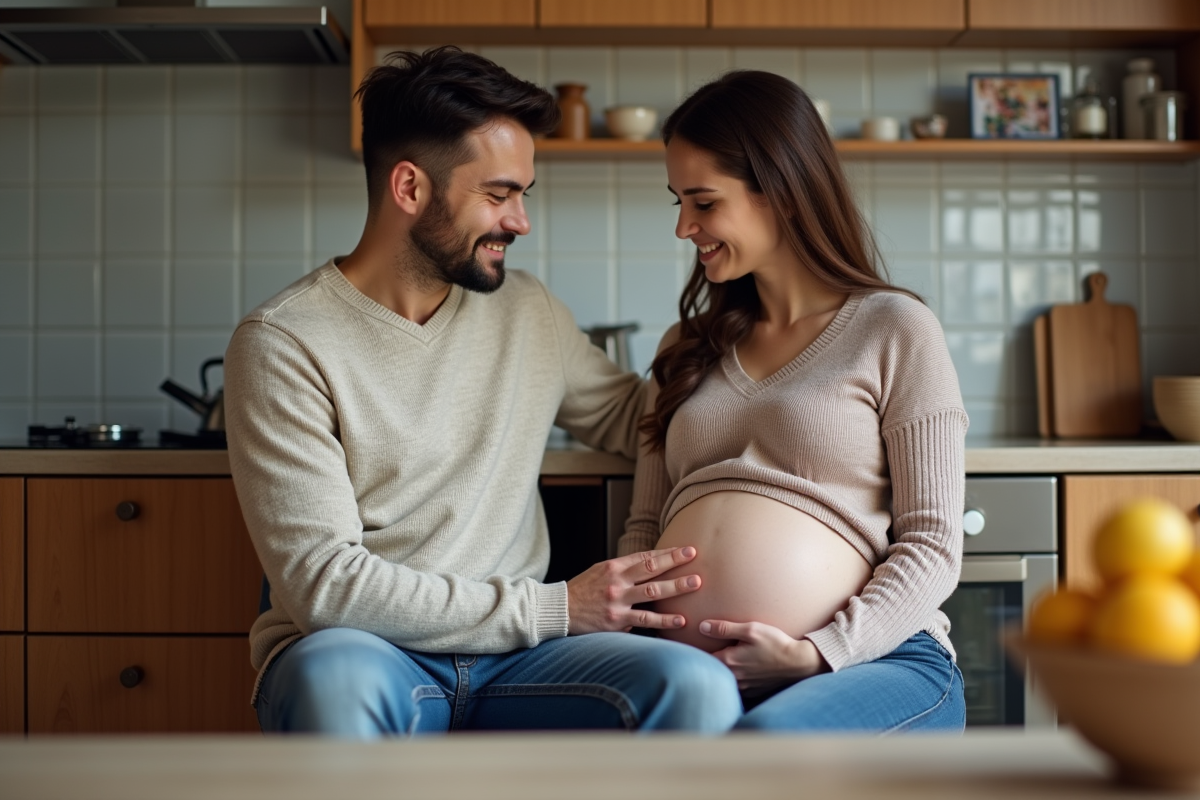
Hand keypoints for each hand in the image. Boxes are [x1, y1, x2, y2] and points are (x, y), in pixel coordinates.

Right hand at [566, 547, 701, 634]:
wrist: (561, 610)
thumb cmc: (583, 590)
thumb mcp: (600, 571)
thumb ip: (624, 569)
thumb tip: (651, 564)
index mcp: (613, 567)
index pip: (645, 557)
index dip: (667, 553)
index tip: (686, 550)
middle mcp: (617, 582)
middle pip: (651, 570)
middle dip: (675, 563)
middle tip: (694, 558)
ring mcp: (617, 602)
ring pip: (652, 593)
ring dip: (675, 588)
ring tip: (695, 584)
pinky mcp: (617, 621)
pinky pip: (645, 620)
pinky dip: (664, 620)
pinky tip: (680, 620)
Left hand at [699, 619, 829, 695]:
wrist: (799, 663)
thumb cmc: (775, 643)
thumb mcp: (751, 630)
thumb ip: (725, 628)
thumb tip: (702, 627)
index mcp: (729, 661)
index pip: (703, 657)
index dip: (697, 650)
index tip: (693, 643)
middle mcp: (734, 677)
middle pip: (712, 670)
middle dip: (708, 661)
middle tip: (704, 651)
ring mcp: (744, 687)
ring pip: (725, 679)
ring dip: (721, 671)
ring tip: (722, 660)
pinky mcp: (753, 691)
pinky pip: (737, 686)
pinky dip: (735, 678)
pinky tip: (740, 669)